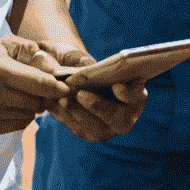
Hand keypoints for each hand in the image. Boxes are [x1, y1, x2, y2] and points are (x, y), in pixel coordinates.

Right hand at [0, 34, 72, 134]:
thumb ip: (28, 51)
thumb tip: (53, 66)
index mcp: (0, 72)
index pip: (42, 85)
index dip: (59, 87)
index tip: (68, 87)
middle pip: (38, 103)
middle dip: (43, 96)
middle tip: (38, 87)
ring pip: (29, 117)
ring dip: (31, 107)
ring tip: (19, 93)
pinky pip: (16, 126)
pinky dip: (19, 116)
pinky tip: (8, 104)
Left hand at [20, 35, 150, 142]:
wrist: (70, 77)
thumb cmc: (81, 63)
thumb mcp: (80, 56)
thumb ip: (82, 60)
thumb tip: (82, 67)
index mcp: (134, 92)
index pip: (137, 95)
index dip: (129, 93)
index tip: (117, 87)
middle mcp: (126, 114)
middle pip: (119, 119)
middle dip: (99, 106)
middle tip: (81, 94)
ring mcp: (108, 127)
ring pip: (96, 129)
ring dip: (78, 114)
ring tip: (62, 99)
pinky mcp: (88, 132)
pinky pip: (78, 128)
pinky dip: (65, 116)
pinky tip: (52, 103)